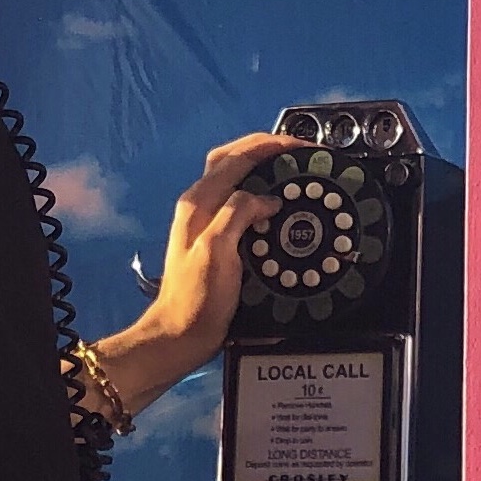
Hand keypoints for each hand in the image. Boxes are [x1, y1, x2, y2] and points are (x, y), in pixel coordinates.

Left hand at [96, 135, 284, 413]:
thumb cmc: (198, 298)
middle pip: (231, 159)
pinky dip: (260, 194)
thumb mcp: (219, 251)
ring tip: (292, 172)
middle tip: (297, 152)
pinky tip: (278, 205)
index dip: (269, 146)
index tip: (300, 148)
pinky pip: (240, 202)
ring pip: (235, 179)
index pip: (235, 158)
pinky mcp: (215, 237)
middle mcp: (199, 204)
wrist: (180, 334)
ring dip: (262, 169)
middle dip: (265, 149)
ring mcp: (205, 220)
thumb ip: (238, 213)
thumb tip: (267, 198)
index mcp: (199, 202)